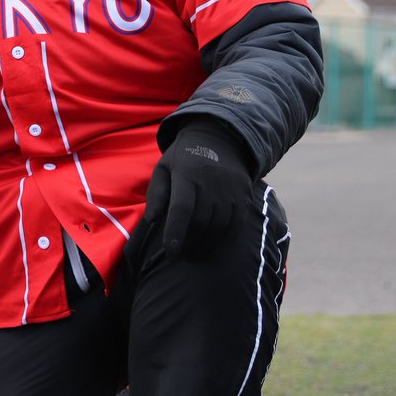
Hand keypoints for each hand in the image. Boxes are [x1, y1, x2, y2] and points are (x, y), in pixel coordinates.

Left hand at [143, 121, 253, 258]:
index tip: (170, 251)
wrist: (219, 139)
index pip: (182, 208)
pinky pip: (235, 224)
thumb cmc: (183, 158)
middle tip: (177, 256)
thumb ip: (156, 193)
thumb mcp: (163, 167)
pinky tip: (210, 246)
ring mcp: (231, 190)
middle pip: (201, 221)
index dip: (176, 232)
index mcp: (187, 174)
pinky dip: (223, 239)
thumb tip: (152, 220)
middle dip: (188, 243)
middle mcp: (212, 183)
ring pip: (219, 226)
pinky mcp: (243, 196)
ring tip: (191, 254)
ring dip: (204, 245)